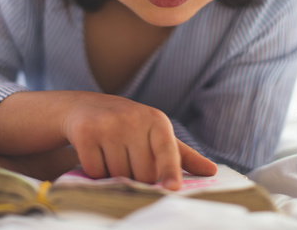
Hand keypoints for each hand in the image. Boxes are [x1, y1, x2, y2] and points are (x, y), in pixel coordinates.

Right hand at [62, 93, 216, 189]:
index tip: (173, 188)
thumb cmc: (128, 126)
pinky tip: (95, 155)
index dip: (170, 170)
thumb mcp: (155, 134)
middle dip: (136, 177)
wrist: (85, 107)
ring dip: (115, 176)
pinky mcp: (86, 132)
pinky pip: (96, 172)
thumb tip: (212, 171)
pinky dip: (95, 173)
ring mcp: (108, 124)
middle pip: (142, 173)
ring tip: (111, 155)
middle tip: (128, 159)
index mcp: (157, 121)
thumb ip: (181, 155)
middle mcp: (133, 119)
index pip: (167, 150)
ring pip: (118, 175)